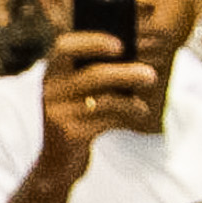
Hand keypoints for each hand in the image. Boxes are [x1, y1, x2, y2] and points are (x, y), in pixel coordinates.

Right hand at [32, 26, 157, 178]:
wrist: (56, 161)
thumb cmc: (76, 117)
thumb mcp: (76, 91)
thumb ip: (93, 69)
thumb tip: (132, 52)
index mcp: (51, 74)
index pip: (64, 47)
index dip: (92, 41)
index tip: (120, 43)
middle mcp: (50, 91)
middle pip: (93, 76)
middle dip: (126, 72)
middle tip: (150, 74)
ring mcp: (59, 114)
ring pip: (105, 99)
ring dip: (134, 95)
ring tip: (150, 83)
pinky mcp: (70, 134)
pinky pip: (108, 120)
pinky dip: (129, 112)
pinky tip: (140, 110)